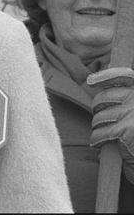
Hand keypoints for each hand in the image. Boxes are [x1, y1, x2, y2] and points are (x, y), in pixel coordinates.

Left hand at [87, 67, 133, 182]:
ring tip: (104, 134)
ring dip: (98, 126)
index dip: (105, 76)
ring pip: (99, 116)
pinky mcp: (125, 130)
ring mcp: (131, 114)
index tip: (91, 81)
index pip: (123, 76)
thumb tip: (95, 83)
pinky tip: (99, 144)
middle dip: (99, 109)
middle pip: (103, 98)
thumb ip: (125, 103)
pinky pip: (100, 133)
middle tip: (103, 121)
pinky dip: (97, 139)